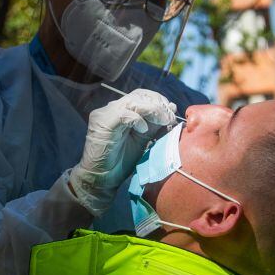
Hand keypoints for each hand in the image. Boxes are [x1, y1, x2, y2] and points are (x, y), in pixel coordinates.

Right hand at [68, 89, 176, 214]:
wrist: (102, 179)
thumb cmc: (121, 161)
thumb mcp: (143, 139)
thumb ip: (154, 125)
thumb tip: (172, 108)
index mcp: (121, 110)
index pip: (142, 96)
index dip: (159, 101)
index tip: (172, 113)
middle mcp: (111, 108)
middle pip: (138, 95)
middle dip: (158, 104)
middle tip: (170, 118)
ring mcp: (104, 114)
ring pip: (133, 102)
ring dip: (152, 110)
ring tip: (164, 121)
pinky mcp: (101, 123)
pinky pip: (123, 114)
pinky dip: (137, 120)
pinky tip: (144, 130)